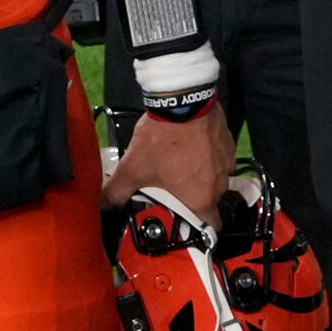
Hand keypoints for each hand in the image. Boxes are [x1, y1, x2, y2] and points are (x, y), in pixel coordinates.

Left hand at [104, 102, 234, 230]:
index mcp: (200, 199)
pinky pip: (218, 158)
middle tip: (174, 190)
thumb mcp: (133, 167)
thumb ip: (116, 191)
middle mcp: (219, 185)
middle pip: (208, 202)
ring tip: (179, 163)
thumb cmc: (161, 140)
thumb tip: (102, 204)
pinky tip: (190, 146)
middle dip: (193, 199)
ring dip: (201, 176)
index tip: (183, 222)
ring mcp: (227, 163)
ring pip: (214, 179)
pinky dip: (207, 156)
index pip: (209, 228)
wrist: (181, 101)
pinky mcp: (228, 143)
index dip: (196, 228)